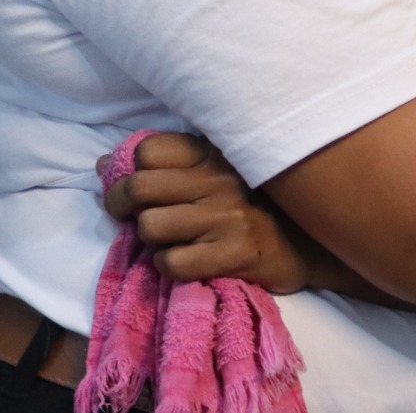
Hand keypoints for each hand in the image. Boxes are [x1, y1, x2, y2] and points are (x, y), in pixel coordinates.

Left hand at [102, 131, 323, 292]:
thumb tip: (102, 164)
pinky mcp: (235, 254)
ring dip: (150, 239)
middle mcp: (219, 180)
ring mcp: (227, 217)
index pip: (148, 150)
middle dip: (120, 204)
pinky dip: (169, 266)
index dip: (132, 169)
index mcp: (215, 153)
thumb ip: (169, 163)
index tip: (136, 185)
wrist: (313, 241)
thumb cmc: (256, 203)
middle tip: (128, 215)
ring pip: (150, 227)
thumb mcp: (220, 169)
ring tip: (167, 240)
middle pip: (139, 187)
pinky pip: (172, 263)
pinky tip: (185, 260)